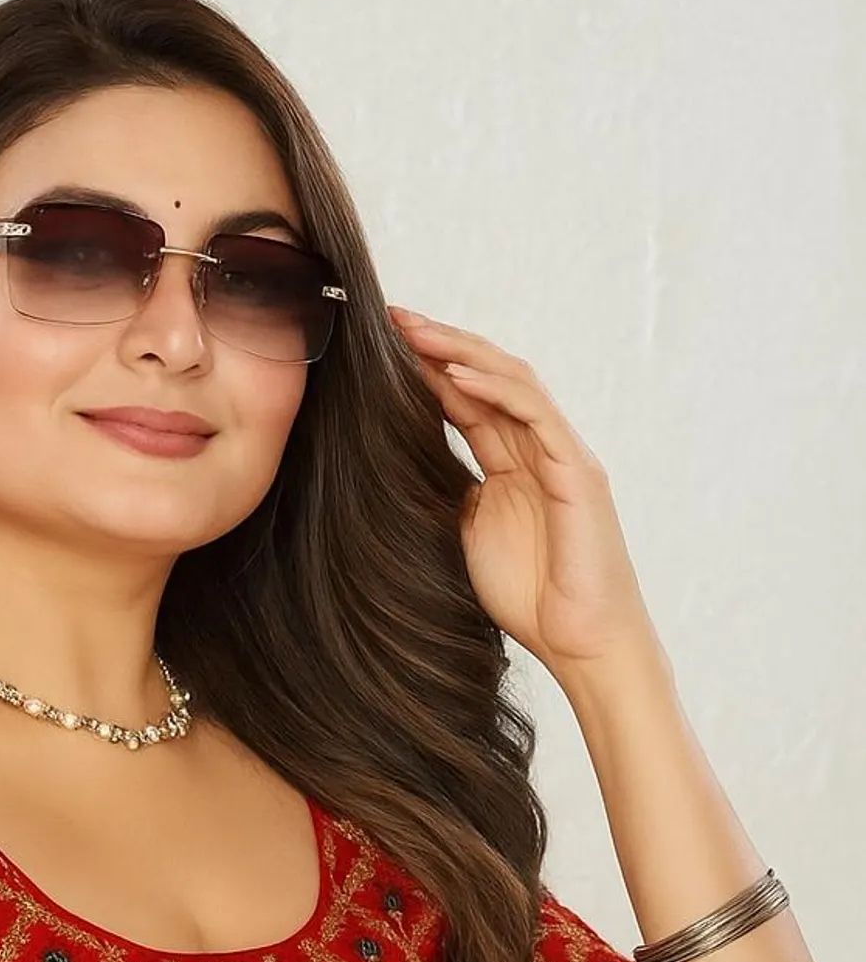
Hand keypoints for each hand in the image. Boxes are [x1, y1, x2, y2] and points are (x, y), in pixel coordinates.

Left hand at [387, 304, 660, 678]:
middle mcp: (540, 448)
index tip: (381, 347)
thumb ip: (449, 494)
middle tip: (392, 319)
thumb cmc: (530, 598)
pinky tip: (455, 374)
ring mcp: (562, 454)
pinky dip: (495, 389)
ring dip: (463, 352)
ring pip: (513, 382)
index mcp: (513, 463)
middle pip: (489, 377)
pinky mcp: (578, 471)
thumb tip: (402, 469)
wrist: (579, 642)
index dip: (428, 371)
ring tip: (416, 332)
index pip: (468, 400)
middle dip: (441, 345)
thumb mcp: (469, 536)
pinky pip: (535, 414)